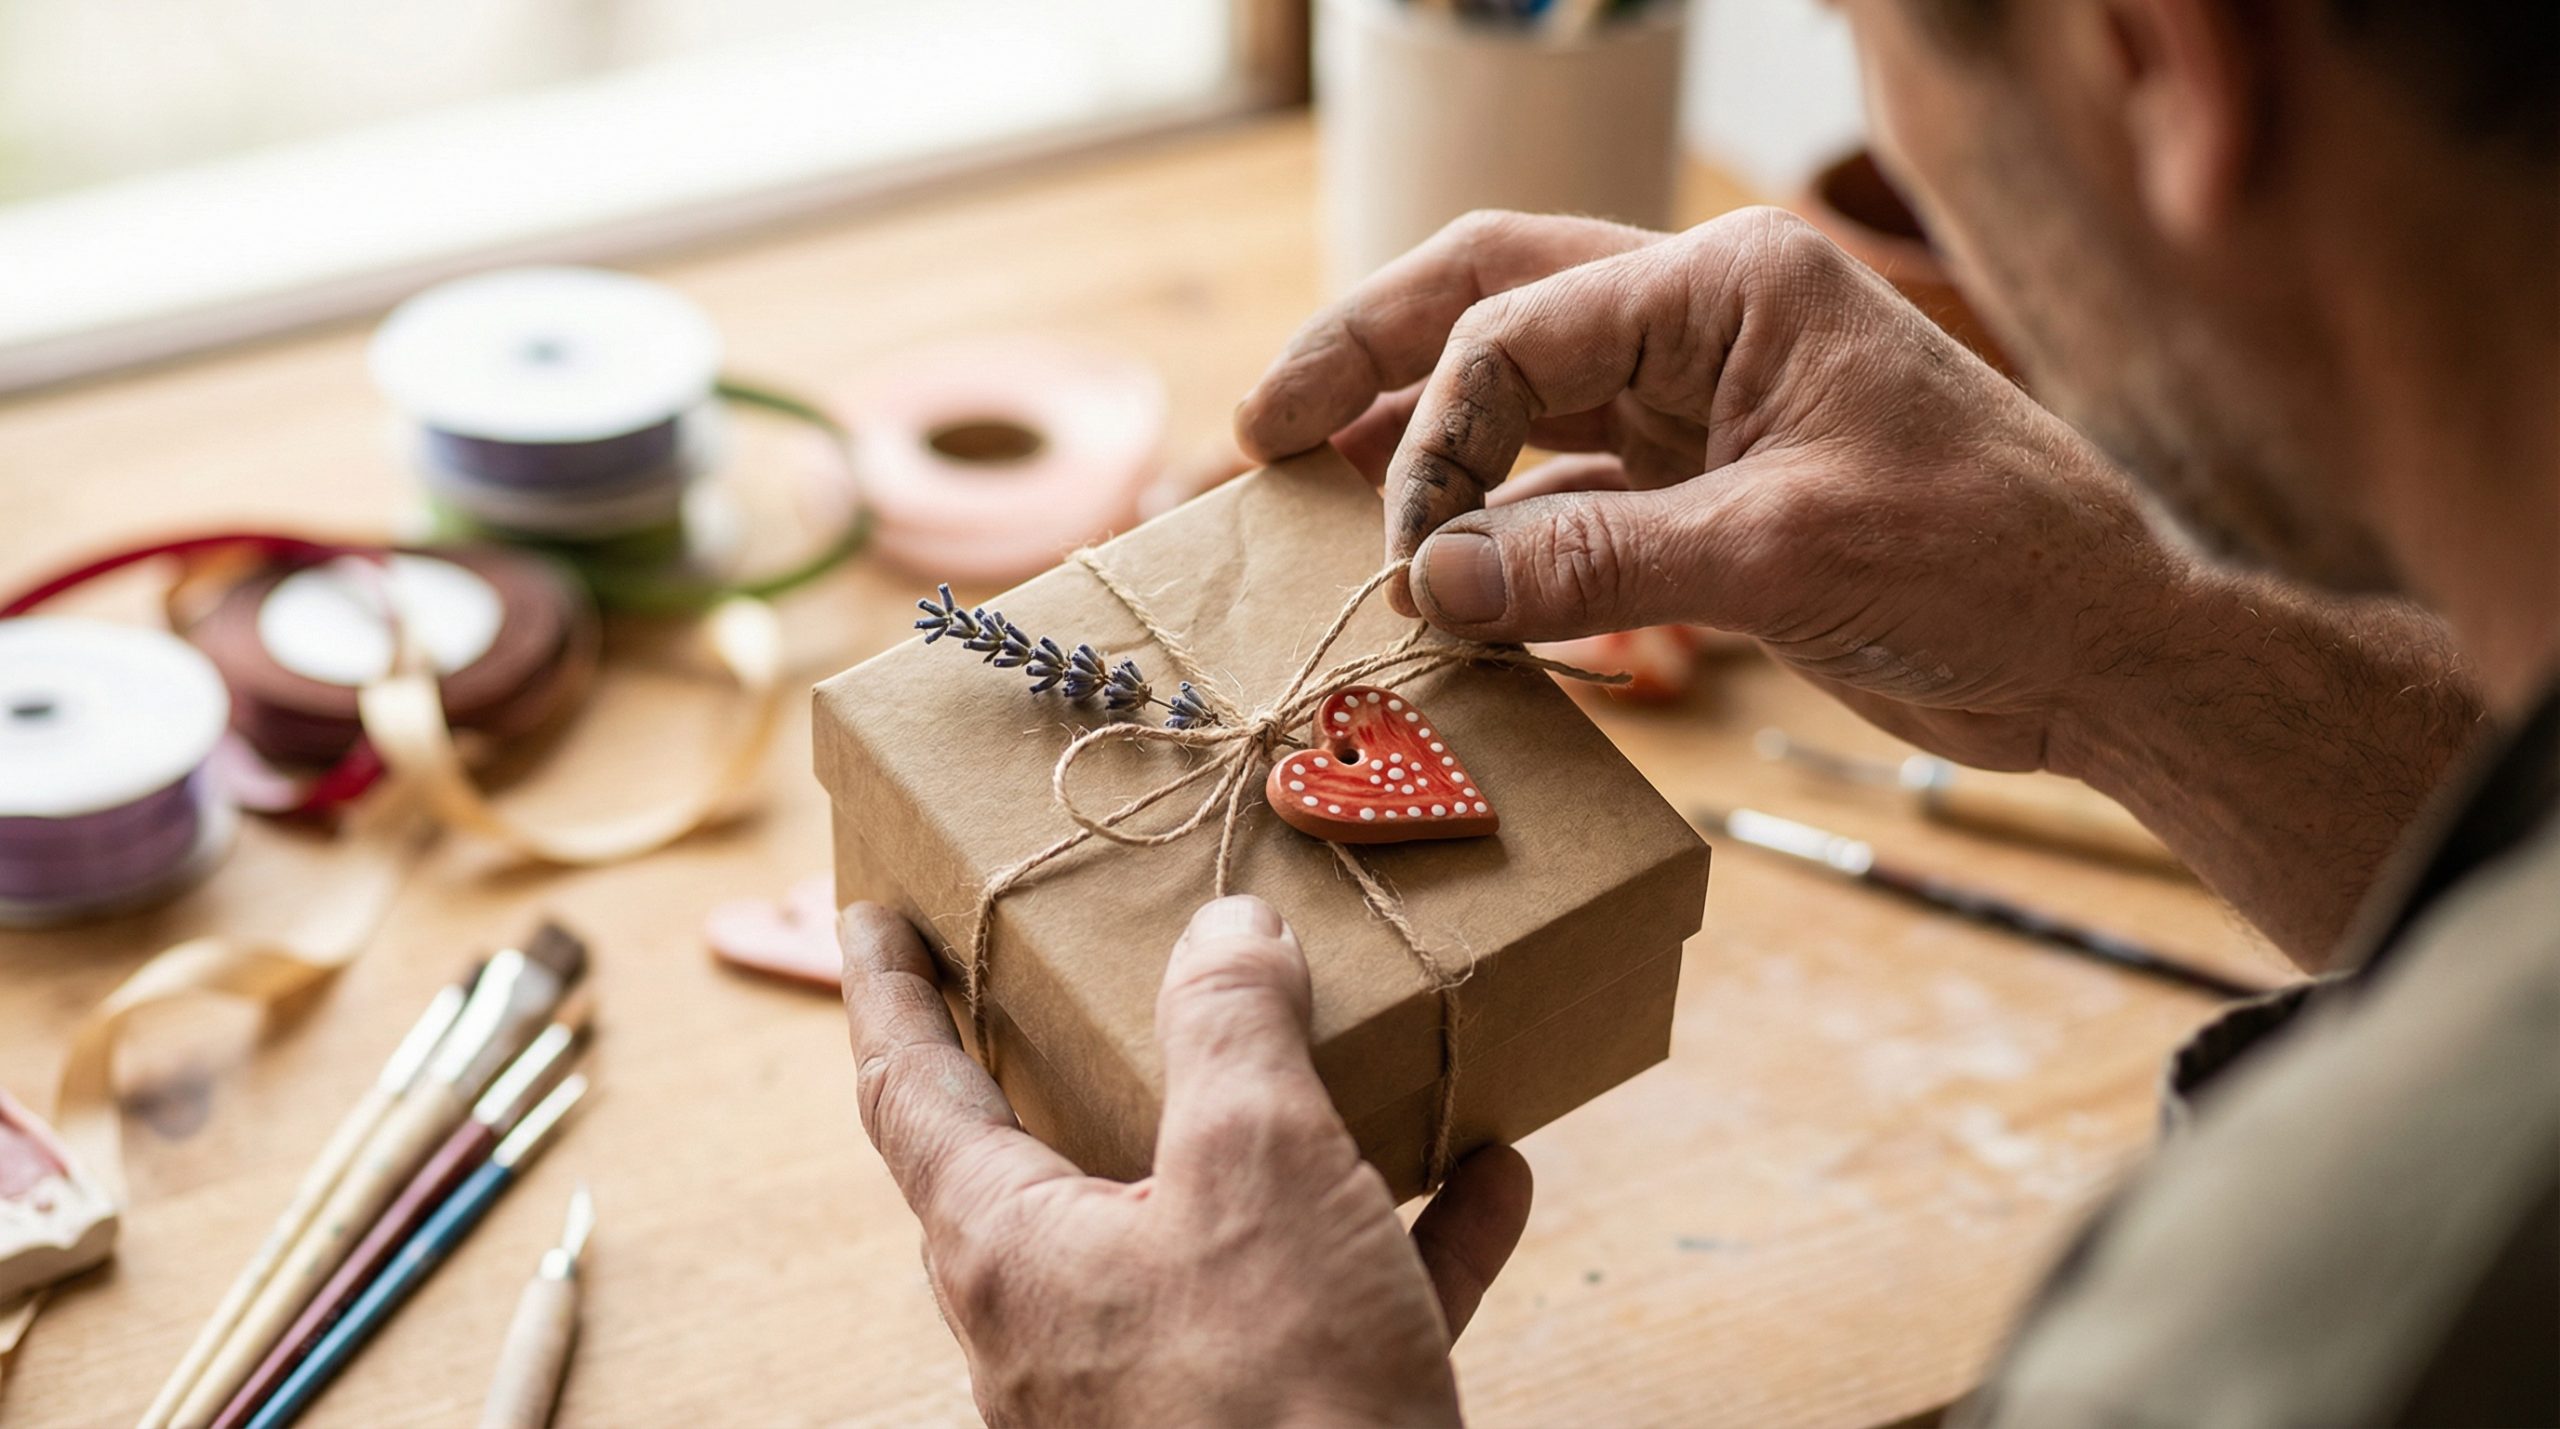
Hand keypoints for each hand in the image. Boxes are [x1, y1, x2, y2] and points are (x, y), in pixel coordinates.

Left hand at [839, 896, 1533, 1428]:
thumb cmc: (1280, 1397)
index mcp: (1012, 1251)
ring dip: (1280, 1140)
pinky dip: (1394, 1240)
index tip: (871, 916)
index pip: (911, 1092)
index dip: (888, 991)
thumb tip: (1226, 929)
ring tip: (1340, 1056)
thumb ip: (1233, 1028)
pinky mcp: (1265, 1428)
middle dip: (1079, 1060)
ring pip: (1206, 1229)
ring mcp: (1157, 1388)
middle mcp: (1059, 1324)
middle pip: (1047, 1159)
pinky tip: (1485, 1183)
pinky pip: (1320, 1306)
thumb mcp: (1256, 1166)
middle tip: (1088, 972)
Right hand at [1236, 206, 2182, 774]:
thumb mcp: (1784, 558)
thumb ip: (1596, 563)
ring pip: (1518, 394)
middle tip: (1259, 428)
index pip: (1517, 327)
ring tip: (1310, 491)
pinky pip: (1568, 487)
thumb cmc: (1988, 565)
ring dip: (1420, 442)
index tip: (1400, 552)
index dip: (1430, 433)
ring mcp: (1703, 403)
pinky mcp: (1709, 488)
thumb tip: (1429, 582)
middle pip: (1492, 305)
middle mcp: (1704, 321)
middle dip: (1369, 359)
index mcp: (1731, 285)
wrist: (2099, 649)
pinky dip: (1498, 524)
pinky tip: (1441, 572)